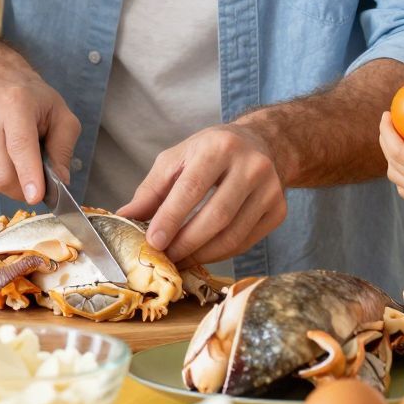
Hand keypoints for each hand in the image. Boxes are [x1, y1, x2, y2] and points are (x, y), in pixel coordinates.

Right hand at [0, 65, 81, 205]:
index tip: (35, 196)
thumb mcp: (59, 113)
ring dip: (7, 182)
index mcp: (14, 103)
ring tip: (13, 159)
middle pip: (1, 173)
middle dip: (21, 189)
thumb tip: (60, 182)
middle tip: (33, 183)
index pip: (20, 146)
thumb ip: (64, 148)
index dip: (28, 175)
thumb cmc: (28, 97)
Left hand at [120, 124, 287, 265]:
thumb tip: (125, 217)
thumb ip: (151, 189)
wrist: (262, 143)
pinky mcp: (279, 210)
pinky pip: (246, 242)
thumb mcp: (177, 159)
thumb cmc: (212, 151)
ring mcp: (270, 189)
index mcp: (219, 147)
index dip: (171, 218)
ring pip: (233, 235)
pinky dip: (220, 254)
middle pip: (216, 216)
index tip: (152, 242)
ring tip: (180, 260)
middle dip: (186, 243)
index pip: (192, 188)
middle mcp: (251, 166)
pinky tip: (202, 254)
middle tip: (164, 258)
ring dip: (202, 255)